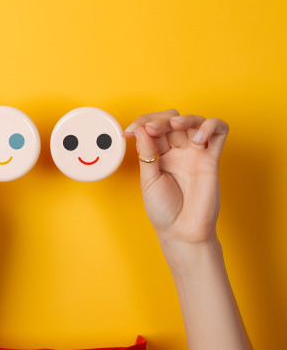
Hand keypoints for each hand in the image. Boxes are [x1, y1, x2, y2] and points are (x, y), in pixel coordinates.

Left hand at [124, 109, 228, 265]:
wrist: (182, 232)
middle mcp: (178, 151)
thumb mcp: (148, 180)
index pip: (153, 127)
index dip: (142, 123)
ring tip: (175, 125)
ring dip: (184, 118)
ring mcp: (195, 153)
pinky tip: (198, 139)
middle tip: (151, 129)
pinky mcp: (212, 159)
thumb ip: (147, 153)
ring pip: (195, 121)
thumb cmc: (164, 210)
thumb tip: (142, 128)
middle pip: (172, 120)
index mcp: (159, 155)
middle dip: (160, 120)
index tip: (129, 132)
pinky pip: (219, 132)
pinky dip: (211, 126)